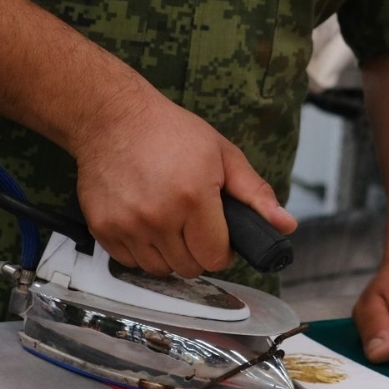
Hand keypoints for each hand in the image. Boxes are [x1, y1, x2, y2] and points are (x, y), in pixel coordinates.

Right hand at [71, 85, 295, 277]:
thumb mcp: (224, 154)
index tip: (218, 235)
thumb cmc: (171, 132)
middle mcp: (159, 216)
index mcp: (194, 197)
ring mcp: (127, 224)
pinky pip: (129, 262)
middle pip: (188, 268)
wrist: (114, 118)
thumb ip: (255, 194)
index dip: (222, 249)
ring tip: (170, 223)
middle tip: (194, 225)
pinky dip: (141, 251)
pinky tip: (145, 223)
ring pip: (159, 269)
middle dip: (197, 252)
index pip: (215, 257)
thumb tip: (286, 226)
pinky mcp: (102, 228)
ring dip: (169, 254)